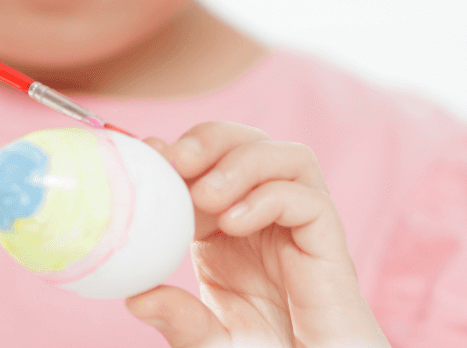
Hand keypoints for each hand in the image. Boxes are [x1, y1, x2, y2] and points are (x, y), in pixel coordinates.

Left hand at [128, 122, 389, 347]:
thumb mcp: (209, 341)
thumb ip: (179, 320)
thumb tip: (136, 298)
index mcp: (229, 232)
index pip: (210, 165)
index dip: (180, 153)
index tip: (147, 154)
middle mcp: (268, 221)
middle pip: (250, 144)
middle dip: (211, 139)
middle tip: (175, 159)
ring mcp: (302, 232)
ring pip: (288, 158)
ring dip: (243, 160)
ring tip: (206, 194)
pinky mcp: (331, 249)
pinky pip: (310, 200)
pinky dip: (270, 196)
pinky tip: (235, 222)